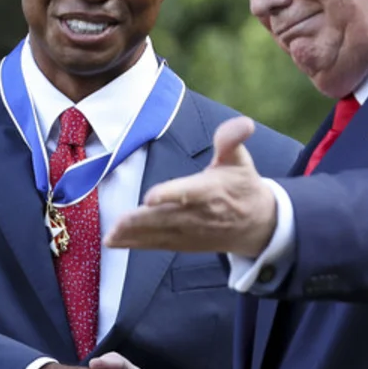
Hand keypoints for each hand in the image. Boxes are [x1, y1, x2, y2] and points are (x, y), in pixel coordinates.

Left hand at [104, 116, 275, 255]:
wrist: (257, 224)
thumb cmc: (242, 186)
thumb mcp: (240, 160)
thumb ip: (232, 140)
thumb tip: (245, 124)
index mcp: (211, 190)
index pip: (189, 192)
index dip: (170, 195)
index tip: (150, 197)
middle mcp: (199, 214)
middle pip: (168, 218)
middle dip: (143, 221)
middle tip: (119, 222)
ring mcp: (190, 232)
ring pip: (159, 234)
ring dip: (134, 235)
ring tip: (110, 236)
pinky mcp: (183, 242)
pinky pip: (157, 245)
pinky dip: (135, 244)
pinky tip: (114, 241)